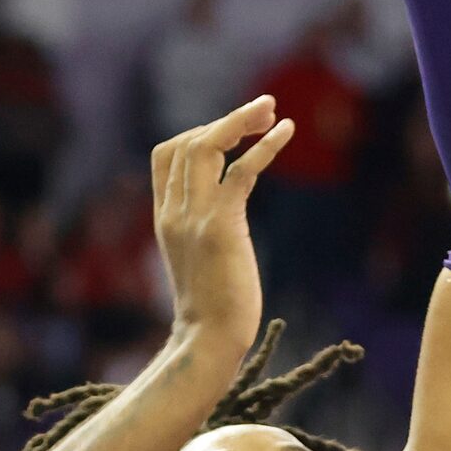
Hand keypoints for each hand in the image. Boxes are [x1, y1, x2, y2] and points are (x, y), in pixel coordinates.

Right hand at [154, 97, 293, 352]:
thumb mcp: (197, 259)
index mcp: (164, 217)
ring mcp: (194, 217)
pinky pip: (241, 170)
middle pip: (186, 141)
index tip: (233, 132)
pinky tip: (286, 131)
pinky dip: (265, 146)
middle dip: (226, 119)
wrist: (207, 341)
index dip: (199, 132)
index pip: (166, 154)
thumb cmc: (212, 309)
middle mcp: (174, 211)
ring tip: (272, 110)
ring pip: (207, 146)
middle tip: (263, 109)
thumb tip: (226, 214)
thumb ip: (201, 229)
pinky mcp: (221, 226)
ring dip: (241, 121)